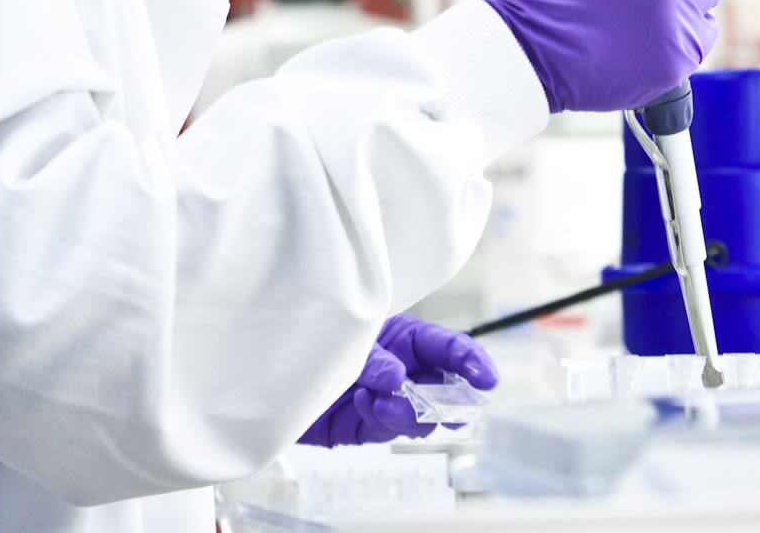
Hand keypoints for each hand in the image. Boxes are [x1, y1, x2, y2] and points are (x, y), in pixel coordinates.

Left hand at [297, 317, 497, 447]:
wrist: (273, 369)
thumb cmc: (314, 332)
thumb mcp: (349, 334)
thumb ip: (373, 356)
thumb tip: (395, 379)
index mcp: (406, 337)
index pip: (448, 347)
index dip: (471, 361)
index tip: (486, 377)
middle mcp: (403, 368)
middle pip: (443, 389)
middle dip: (450, 401)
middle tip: (446, 408)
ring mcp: (388, 398)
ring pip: (420, 416)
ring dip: (407, 412)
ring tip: (380, 400)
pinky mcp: (367, 424)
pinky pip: (387, 426)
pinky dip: (379, 416)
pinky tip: (361, 401)